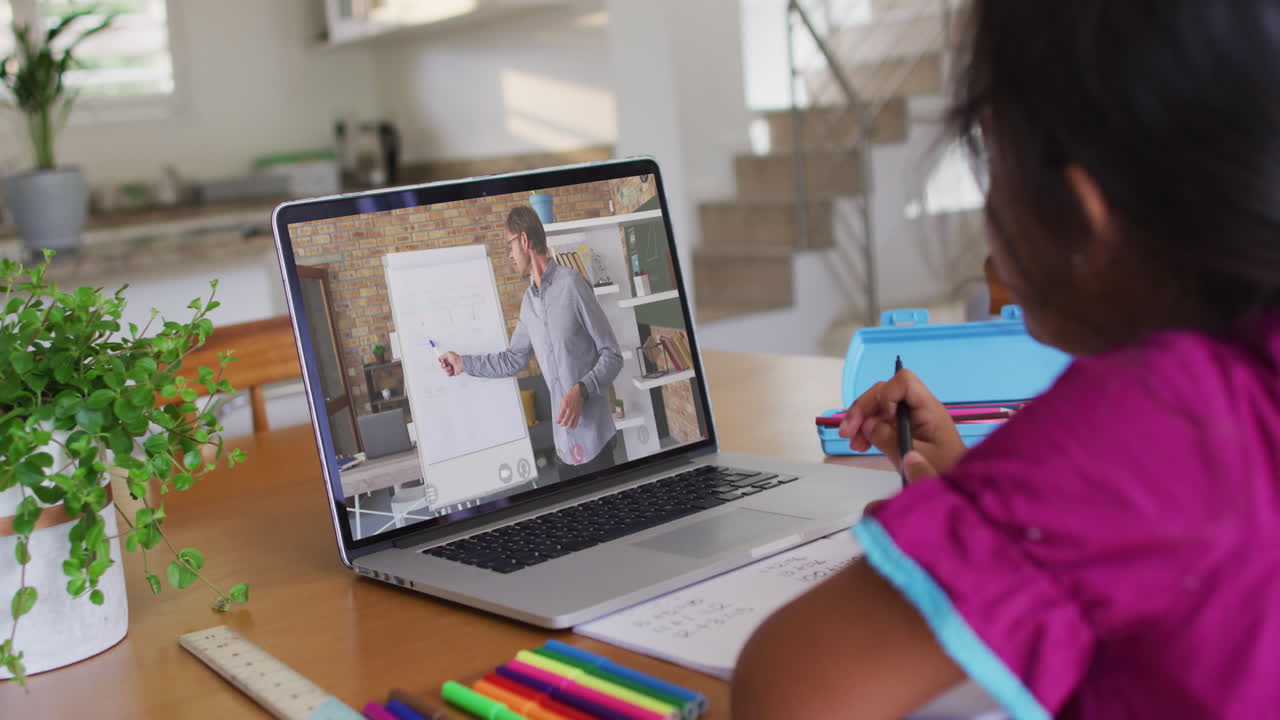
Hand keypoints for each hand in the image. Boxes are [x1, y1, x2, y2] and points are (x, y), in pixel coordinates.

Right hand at [439, 351, 463, 376]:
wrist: (461, 364)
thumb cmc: (457, 359)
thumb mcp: (449, 354)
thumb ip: (443, 355)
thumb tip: (440, 357)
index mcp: (448, 359)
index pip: (441, 360)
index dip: (440, 361)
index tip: (441, 361)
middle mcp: (449, 363)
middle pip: (442, 366)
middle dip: (442, 365)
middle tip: (445, 365)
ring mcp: (450, 368)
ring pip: (444, 370)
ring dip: (446, 369)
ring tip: (450, 367)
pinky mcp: (452, 373)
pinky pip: (448, 374)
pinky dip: (449, 372)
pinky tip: (452, 370)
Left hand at [557, 384, 584, 428]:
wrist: (577, 393)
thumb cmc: (569, 396)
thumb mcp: (562, 401)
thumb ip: (561, 409)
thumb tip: (559, 416)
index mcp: (564, 407)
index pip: (560, 417)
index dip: (558, 421)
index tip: (558, 422)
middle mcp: (570, 410)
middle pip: (565, 421)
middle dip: (562, 424)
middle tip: (561, 424)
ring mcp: (574, 412)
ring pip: (571, 423)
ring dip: (567, 426)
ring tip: (566, 426)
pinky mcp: (578, 413)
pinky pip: (576, 421)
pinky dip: (574, 425)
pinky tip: (572, 427)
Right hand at [838, 368, 965, 478]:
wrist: (960, 488)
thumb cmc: (945, 471)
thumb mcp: (914, 457)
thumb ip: (889, 439)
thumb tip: (868, 425)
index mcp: (928, 409)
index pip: (904, 382)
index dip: (885, 394)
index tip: (878, 418)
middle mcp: (918, 408)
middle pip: (884, 392)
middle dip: (863, 409)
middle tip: (847, 433)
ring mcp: (911, 417)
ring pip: (879, 406)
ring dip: (861, 421)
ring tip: (853, 443)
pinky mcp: (905, 428)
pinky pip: (882, 420)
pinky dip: (868, 430)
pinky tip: (861, 445)